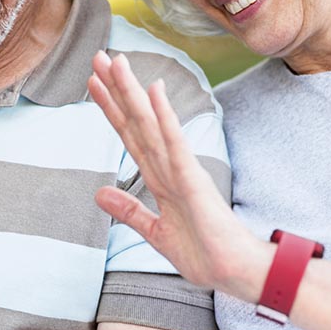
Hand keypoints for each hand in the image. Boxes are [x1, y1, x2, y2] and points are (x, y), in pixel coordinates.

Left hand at [88, 51, 262, 295]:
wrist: (237, 273)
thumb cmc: (204, 254)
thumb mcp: (155, 232)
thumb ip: (129, 211)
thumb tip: (99, 193)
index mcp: (159, 177)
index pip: (129, 134)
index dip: (110, 107)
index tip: (93, 81)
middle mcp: (167, 166)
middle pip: (135, 121)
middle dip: (116, 89)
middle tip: (98, 55)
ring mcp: (181, 170)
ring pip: (151, 124)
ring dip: (133, 92)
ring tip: (117, 61)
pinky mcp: (194, 180)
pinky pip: (175, 144)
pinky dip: (164, 118)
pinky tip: (155, 91)